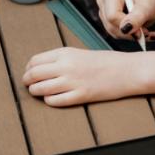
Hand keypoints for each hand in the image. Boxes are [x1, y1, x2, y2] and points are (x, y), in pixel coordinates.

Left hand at [23, 46, 142, 105]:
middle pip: (33, 75)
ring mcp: (73, 81)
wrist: (127, 70)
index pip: (34, 61)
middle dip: (27, 82)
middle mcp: (66, 66)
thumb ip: (60, 60)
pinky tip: (52, 99)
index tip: (29, 73)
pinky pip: (55, 101)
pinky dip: (49, 101)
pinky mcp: (81, 96)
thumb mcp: (79, 54)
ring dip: (35, 92)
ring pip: (40, 89)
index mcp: (65, 53)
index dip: (28, 69)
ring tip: (38, 93)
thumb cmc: (105, 62)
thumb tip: (39, 69)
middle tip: (28, 85)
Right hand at [97, 0, 154, 40]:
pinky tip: (140, 31)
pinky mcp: (107, 21)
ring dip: (131, 35)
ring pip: (113, 32)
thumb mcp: (147, 7)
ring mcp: (104, 12)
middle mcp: (104, 1)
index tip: (142, 30)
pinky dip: (130, 35)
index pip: (112, 16)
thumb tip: (125, 29)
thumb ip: (136, 18)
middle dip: (130, 32)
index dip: (126, 26)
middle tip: (146, 32)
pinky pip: (116, 34)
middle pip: (111, 25)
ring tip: (146, 31)